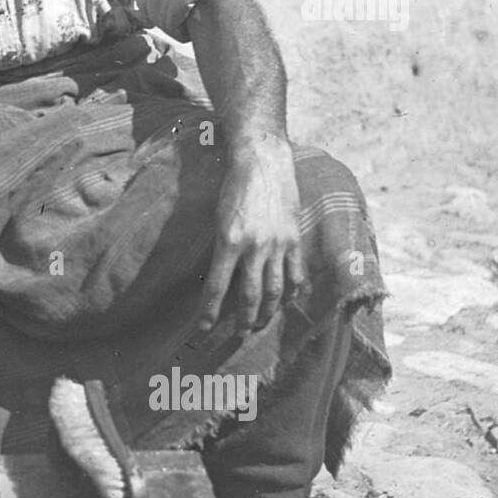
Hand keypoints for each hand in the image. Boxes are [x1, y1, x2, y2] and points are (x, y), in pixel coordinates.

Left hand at [198, 136, 305, 333]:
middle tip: (236, 337)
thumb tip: (219, 279)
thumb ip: (221, 249)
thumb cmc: (233, 187)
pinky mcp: (294, 238)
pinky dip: (291, 292)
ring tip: (258, 326)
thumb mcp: (218, 219)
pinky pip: (295, 273)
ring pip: (275, 290)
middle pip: (250, 296)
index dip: (209, 314)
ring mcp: (278, 244)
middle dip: (242, 321)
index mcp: (228, 241)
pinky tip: (286, 302)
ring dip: (266, 313)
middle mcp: (255, 247)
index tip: (202, 331)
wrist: (263, 160)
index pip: (217, 288)